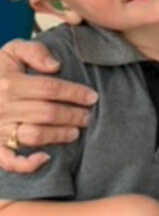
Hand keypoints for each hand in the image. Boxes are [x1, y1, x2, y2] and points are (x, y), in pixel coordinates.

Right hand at [0, 39, 96, 172]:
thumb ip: (34, 52)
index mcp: (9, 83)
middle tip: (88, 116)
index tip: (92, 97)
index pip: (50, 89)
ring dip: (59, 135)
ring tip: (75, 131)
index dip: (74, 93)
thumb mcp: (12, 52)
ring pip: (35, 135)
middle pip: (48, 113)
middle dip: (73, 115)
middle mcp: (3, 107)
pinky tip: (46, 157)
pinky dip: (27, 163)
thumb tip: (55, 66)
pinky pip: (9, 161)